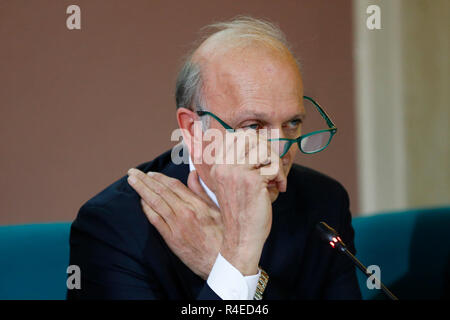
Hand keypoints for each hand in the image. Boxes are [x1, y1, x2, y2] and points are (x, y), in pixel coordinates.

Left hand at [127, 168, 222, 279]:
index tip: (151, 173)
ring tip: (132, 181)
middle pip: (161, 191)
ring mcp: (177, 225)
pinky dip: (147, 209)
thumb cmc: (224, 235)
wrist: (223, 261)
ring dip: (142, 190)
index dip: (160, 177)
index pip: (174, 185)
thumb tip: (192, 175)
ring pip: (155, 203)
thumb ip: (202, 192)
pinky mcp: (172, 239)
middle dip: (145, 180)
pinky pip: (155, 220)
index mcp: (198, 204)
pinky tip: (140, 201)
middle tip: (133, 172)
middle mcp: (186, 212)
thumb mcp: (217, 210)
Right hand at [211, 130, 286, 274]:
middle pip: (251, 137)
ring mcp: (237, 172)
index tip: (262, 159)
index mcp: (218, 166)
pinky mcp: (253, 180)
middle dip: (267, 149)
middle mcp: (224, 166)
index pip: (237, 136)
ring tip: (275, 179)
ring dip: (276, 164)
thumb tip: (258, 141)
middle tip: (272, 166)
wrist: (241, 238)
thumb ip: (239, 165)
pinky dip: (281, 178)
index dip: (255, 142)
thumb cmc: (242, 213)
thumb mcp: (233, 185)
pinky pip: (274, 167)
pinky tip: (278, 189)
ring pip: (264, 150)